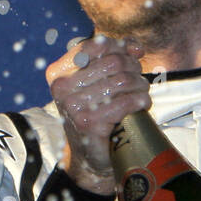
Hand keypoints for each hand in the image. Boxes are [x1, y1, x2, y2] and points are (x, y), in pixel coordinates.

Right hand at [46, 34, 149, 192]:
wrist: (90, 154)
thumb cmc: (96, 112)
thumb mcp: (98, 81)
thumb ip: (114, 56)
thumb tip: (134, 46)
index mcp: (59, 72)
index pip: (95, 46)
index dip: (120, 47)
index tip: (134, 56)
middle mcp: (62, 87)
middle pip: (113, 62)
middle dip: (134, 69)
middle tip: (139, 81)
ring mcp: (73, 106)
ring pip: (122, 81)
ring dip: (140, 86)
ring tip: (142, 94)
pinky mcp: (89, 123)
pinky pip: (124, 103)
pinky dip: (139, 101)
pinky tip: (142, 104)